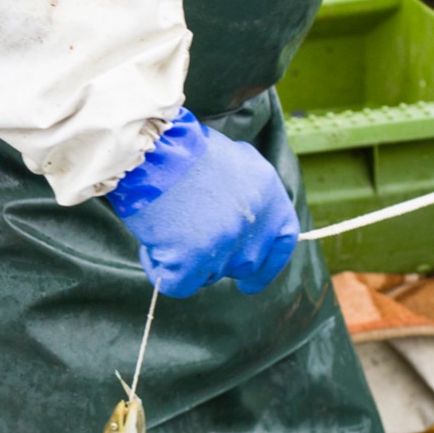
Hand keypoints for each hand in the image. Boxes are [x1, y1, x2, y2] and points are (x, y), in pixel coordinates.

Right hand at [109, 111, 299, 299]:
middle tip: (189, 238)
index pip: (283, 241)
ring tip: (164, 227)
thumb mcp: (235, 159)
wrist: (152, 149)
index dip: (268, 264)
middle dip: (217, 260)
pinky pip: (177, 285)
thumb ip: (246, 192)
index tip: (250, 281)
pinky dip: (160, 270)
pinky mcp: (190, 261)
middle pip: (243, 264)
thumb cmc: (184, 148)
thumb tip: (241, 215)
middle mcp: (252, 225)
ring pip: (208, 275)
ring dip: (186, 261)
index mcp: (269, 196)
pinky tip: (150, 247)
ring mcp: (223, 247)